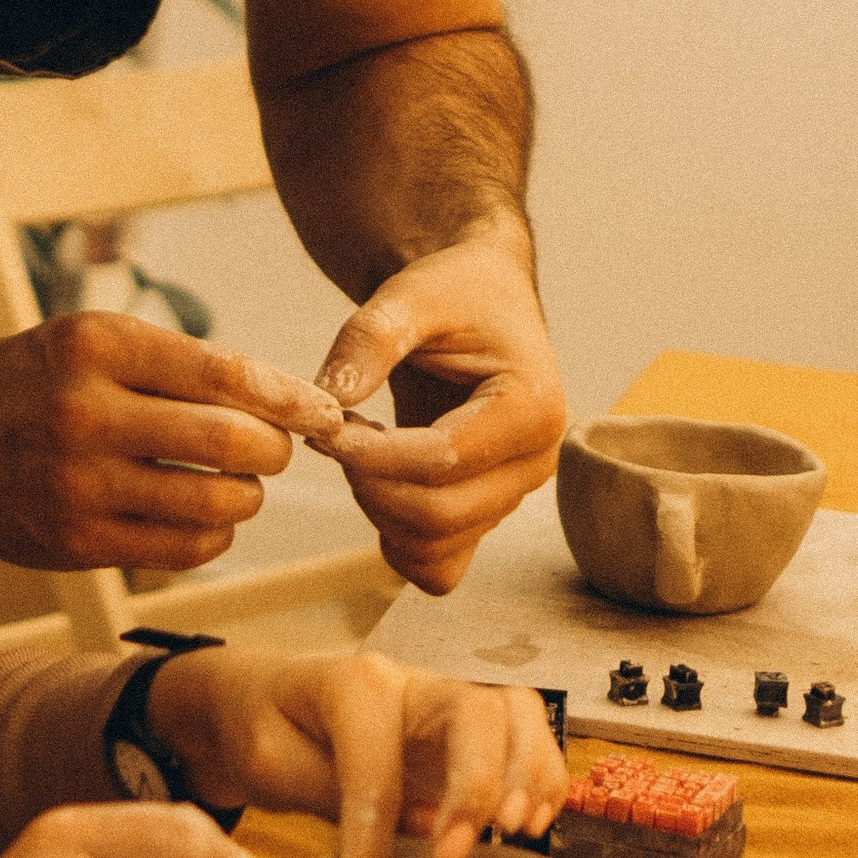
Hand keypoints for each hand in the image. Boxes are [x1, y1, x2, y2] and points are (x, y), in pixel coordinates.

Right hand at [0, 324, 328, 574]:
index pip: (226, 374)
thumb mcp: (94, 339)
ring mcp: (78, 485)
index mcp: (99, 347)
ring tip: (238, 482)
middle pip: (231, 443)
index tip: (320, 410)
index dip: (289, 397)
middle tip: (278, 447)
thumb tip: (284, 399)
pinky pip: (181, 550)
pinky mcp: (74, 543)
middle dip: (276, 449)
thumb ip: (182, 364)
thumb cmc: (32, 378)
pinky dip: (212, 535)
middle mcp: (86, 414)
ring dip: (247, 496)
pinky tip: (203, 516)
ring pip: (214, 504)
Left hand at [148, 647, 567, 857]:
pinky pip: (528, 733)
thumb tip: (403, 838)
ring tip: (517, 832)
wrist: (263, 698)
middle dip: (478, 785)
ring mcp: (448, 698)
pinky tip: (531, 824)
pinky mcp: (469, 728)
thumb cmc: (264, 728)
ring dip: (530, 772)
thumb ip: (331, 792)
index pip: (376, 766)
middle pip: (476, 710)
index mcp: (354, 683)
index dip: (370, 848)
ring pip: (518, 710)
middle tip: (456, 856)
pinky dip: (543, 775)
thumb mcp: (269, 762)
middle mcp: (413, 680)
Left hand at [312, 229, 567, 594]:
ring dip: (377, 508)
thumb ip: (368, 340)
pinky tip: (375, 482)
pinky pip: (439, 566)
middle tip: (330, 435)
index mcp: (533, 407)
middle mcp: (535, 462)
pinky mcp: (486, 514)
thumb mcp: (411, 294)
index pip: (444, 459)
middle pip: (440, 515)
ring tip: (356, 446)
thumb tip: (325, 401)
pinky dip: (397, 541)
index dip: (372, 452)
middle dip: (369, 483)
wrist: (479, 299)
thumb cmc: (453, 291)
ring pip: (435, 546)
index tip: (322, 424)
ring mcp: (512, 496)